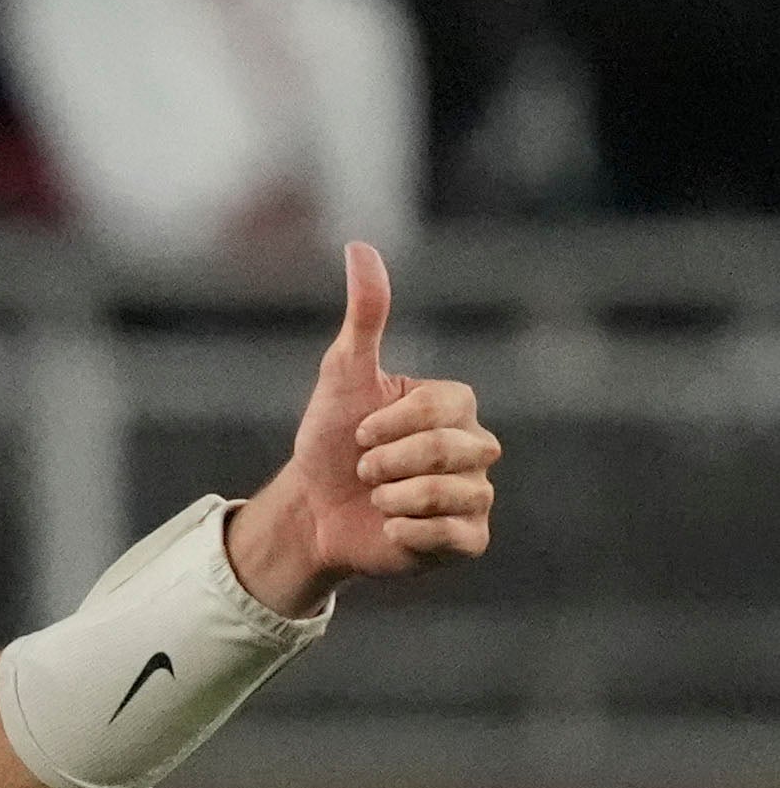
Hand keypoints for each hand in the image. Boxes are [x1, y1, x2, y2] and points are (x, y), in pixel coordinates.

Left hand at [225, 241, 497, 618]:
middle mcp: (476, 449)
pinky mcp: (466, 540)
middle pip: (454, 450)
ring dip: (396, 497)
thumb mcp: (343, 375)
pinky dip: (413, 533)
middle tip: (363, 469)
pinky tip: (390, 528)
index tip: (358, 434)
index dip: (392, 424)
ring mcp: (475, 496)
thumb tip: (361, 246)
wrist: (310, 508)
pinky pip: (459, 536)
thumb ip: (365, 316)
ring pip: (456, 494)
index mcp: (455, 407)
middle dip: (390, 461)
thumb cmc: (329, 440)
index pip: (445, 407)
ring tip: (376, 498)